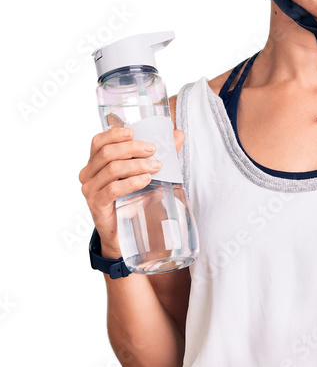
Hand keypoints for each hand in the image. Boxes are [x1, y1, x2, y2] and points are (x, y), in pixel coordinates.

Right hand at [79, 125, 184, 257]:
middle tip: (153, 150)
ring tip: (156, 166)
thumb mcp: (142, 174)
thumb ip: (157, 154)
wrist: (122, 234)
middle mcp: (88, 174)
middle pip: (107, 153)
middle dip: (132, 148)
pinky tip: (145, 180)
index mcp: (95, 163)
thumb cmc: (131, 201)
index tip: (134, 132)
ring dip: (137, 165)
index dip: (114, 134)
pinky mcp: (96, 204)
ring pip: (112, 169)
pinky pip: (113, 189)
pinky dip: (131, 182)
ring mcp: (90, 190)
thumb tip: (177, 135)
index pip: (98, 142)